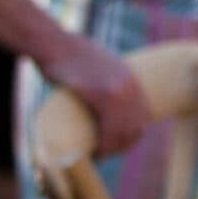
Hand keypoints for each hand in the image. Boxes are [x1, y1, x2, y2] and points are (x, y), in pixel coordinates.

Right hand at [42, 42, 151, 156]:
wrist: (53, 43)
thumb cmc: (68, 57)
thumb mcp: (98, 67)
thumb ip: (108, 81)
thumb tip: (106, 98)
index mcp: (132, 78)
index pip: (145, 116)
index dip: (133, 134)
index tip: (119, 144)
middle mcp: (130, 85)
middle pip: (137, 126)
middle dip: (124, 144)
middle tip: (107, 153)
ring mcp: (118, 90)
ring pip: (124, 131)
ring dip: (114, 148)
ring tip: (99, 155)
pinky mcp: (101, 94)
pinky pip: (110, 128)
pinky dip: (105, 145)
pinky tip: (96, 152)